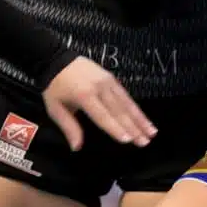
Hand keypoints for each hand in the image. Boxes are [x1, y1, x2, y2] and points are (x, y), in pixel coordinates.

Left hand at [41, 56, 157, 150]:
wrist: (55, 58)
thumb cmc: (54, 86)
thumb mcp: (55, 108)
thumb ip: (69, 127)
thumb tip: (77, 148)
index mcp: (84, 95)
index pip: (102, 115)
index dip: (115, 128)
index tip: (128, 140)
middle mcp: (100, 87)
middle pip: (119, 111)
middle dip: (133, 128)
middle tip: (145, 142)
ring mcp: (108, 81)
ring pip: (127, 103)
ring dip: (140, 119)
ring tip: (152, 133)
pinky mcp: (112, 78)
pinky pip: (126, 96)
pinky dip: (137, 109)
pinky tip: (144, 119)